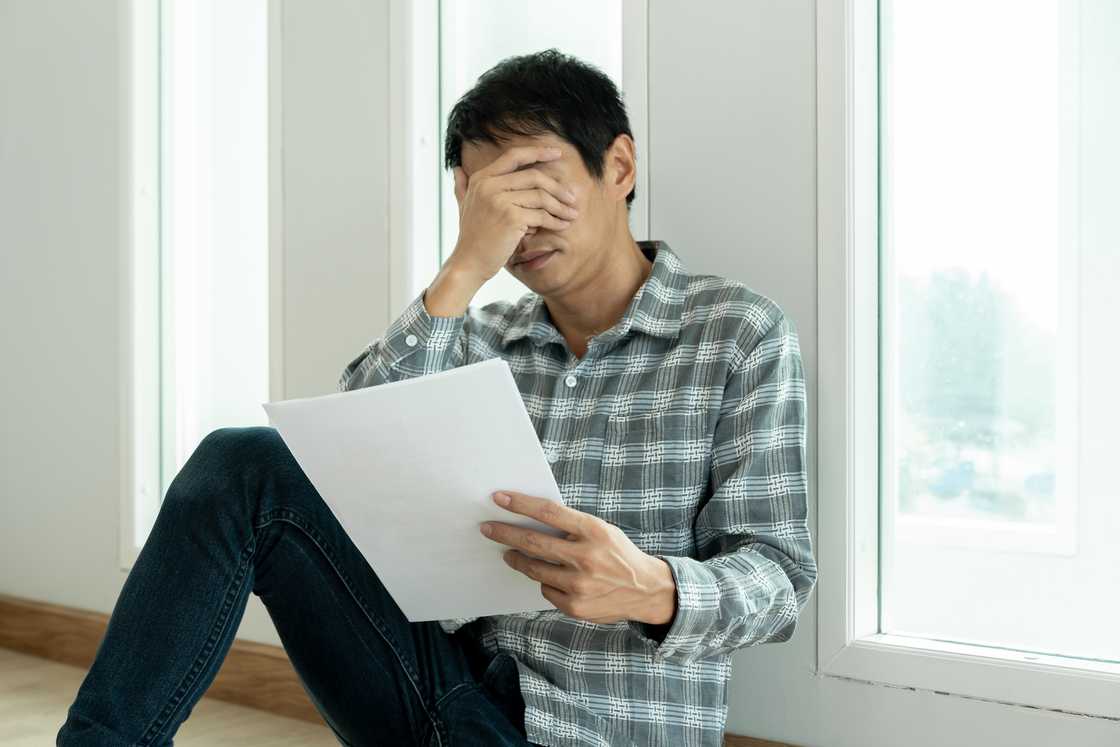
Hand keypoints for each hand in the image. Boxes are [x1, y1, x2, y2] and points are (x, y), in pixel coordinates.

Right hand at [447, 145, 580, 283]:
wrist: (468, 263)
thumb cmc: (471, 237)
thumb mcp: (463, 205)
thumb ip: (463, 186)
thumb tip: (457, 169)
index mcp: (481, 178)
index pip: (514, 156)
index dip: (538, 152)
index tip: (557, 153)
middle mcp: (489, 185)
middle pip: (534, 176)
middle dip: (557, 187)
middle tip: (572, 197)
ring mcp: (500, 201)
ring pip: (541, 196)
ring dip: (560, 206)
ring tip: (572, 213)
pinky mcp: (511, 218)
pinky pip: (541, 215)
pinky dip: (555, 221)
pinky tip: (563, 225)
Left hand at [479, 490, 676, 625]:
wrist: (646, 590)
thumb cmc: (619, 555)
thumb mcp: (602, 531)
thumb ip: (571, 527)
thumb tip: (531, 520)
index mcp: (593, 531)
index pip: (548, 512)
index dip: (520, 504)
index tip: (499, 498)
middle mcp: (585, 557)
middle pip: (533, 542)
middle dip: (505, 534)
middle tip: (487, 528)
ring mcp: (579, 584)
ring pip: (534, 569)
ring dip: (517, 559)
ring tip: (509, 553)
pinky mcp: (574, 606)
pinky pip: (546, 589)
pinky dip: (545, 581)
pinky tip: (550, 577)